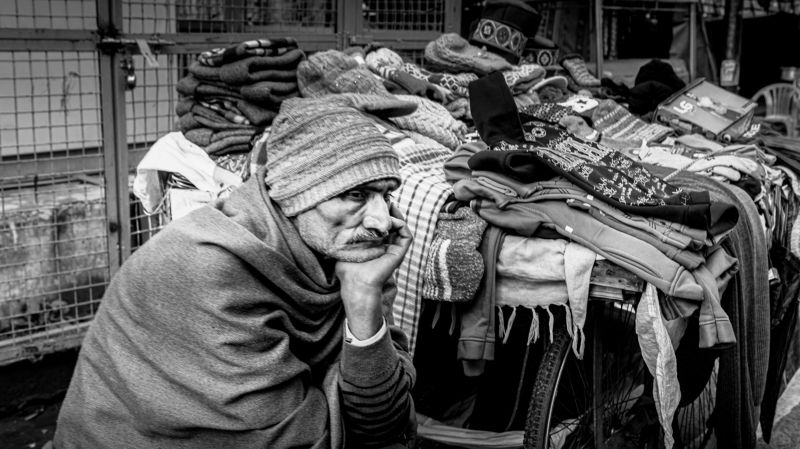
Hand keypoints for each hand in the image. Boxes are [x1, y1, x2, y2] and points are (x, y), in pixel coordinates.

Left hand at [336, 204, 411, 338]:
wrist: (357, 283)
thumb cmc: (348, 269)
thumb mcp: (344, 248)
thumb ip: (345, 237)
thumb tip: (338, 222)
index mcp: (374, 245)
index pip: (380, 225)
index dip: (379, 214)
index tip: (374, 202)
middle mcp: (385, 246)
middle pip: (392, 224)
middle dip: (389, 211)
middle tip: (385, 199)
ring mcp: (393, 249)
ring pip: (401, 227)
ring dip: (397, 215)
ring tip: (389, 206)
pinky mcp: (399, 252)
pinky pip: (406, 235)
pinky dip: (402, 225)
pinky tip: (392, 220)